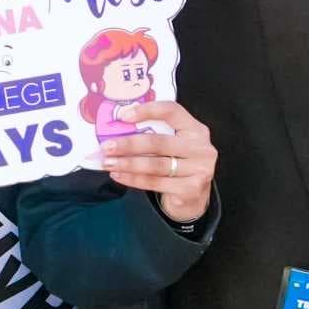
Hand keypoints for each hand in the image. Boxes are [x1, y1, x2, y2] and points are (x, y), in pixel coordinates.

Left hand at [95, 100, 216, 225]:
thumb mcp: (172, 146)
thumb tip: (116, 129)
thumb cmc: (176, 165)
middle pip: (160, 142)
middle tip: (107, 146)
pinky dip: (133, 179)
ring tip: (108, 162)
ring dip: (128, 163)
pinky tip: (119, 176)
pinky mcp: (191, 189)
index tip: (123, 116)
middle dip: (129, 144)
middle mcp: (201, 148)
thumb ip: (154, 134)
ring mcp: (199, 169)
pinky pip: (156, 182)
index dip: (148, 111)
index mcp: (195, 129)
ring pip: (156, 165)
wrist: (192, 197)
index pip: (172, 111)